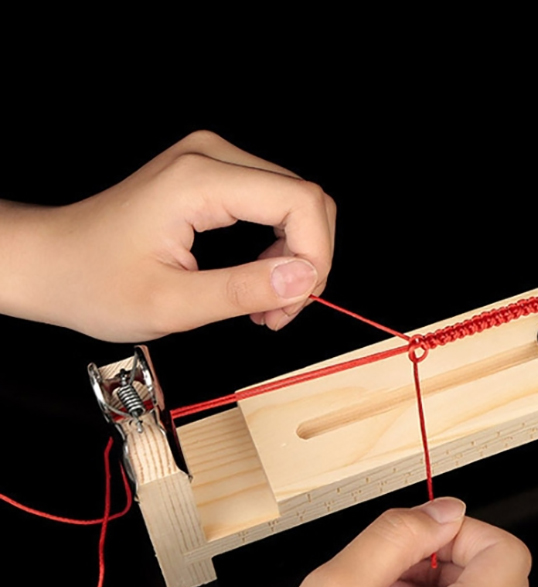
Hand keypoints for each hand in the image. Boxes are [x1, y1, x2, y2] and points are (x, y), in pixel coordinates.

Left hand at [0, 131, 334, 340]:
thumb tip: (305, 278)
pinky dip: (278, 249)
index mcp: (200, 181)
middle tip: (281, 310)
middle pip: (305, 199)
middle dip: (308, 261)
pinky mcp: (212, 176)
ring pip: (295, 203)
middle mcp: (211, 157)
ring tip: (268, 305)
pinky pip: (273, 205)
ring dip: (295, 259)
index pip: (300, 202)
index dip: (316, 255)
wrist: (53, 262)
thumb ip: (243, 290)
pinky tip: (258, 283)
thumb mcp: (172, 304)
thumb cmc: (95, 281)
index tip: (296, 301)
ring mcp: (212, 162)